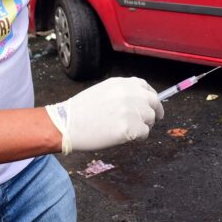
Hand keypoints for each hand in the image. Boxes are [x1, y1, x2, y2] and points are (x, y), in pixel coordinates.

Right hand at [44, 77, 163, 153]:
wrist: (67, 123)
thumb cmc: (80, 110)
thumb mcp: (103, 90)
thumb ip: (122, 93)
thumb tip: (137, 102)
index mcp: (123, 83)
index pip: (146, 88)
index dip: (149, 99)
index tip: (150, 106)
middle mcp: (131, 94)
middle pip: (154, 103)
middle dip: (154, 113)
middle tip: (149, 122)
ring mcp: (132, 110)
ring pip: (150, 119)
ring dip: (143, 126)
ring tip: (126, 130)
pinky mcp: (131, 128)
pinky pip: (144, 134)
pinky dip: (137, 138)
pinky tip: (122, 137)